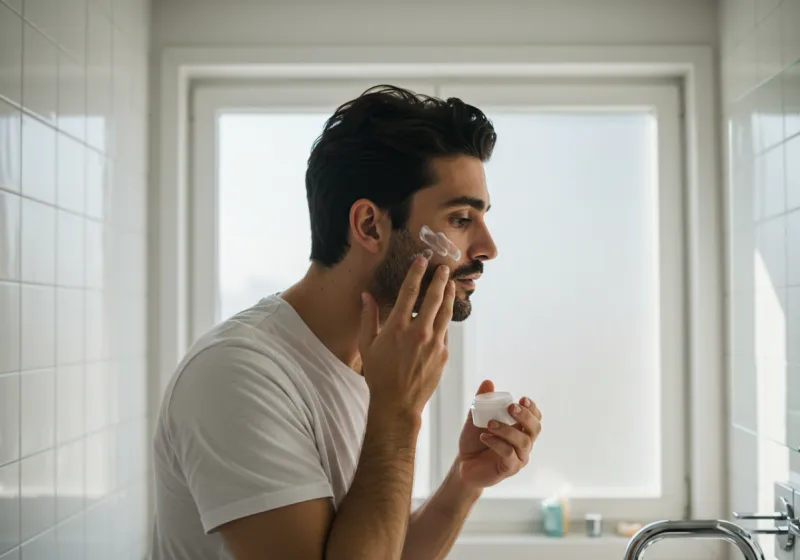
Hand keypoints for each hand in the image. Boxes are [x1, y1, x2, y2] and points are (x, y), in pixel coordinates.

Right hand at [359, 255, 455, 418]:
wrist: (397, 403)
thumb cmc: (378, 374)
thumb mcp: (367, 345)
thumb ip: (368, 318)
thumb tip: (366, 295)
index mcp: (397, 327)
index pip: (410, 291)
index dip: (416, 272)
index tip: (421, 260)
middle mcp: (418, 332)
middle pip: (433, 298)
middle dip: (439, 280)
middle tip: (444, 268)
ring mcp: (434, 343)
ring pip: (445, 312)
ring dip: (449, 296)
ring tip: (452, 285)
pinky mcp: (443, 354)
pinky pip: (445, 331)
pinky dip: (445, 320)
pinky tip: (445, 314)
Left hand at [456, 380, 541, 489]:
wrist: (463, 464)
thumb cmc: (474, 442)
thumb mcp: (475, 419)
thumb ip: (482, 402)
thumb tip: (488, 382)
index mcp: (520, 430)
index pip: (535, 418)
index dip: (532, 408)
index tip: (522, 399)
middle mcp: (523, 444)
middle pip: (535, 429)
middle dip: (525, 416)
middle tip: (510, 408)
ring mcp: (519, 457)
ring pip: (523, 441)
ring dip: (506, 429)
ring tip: (489, 424)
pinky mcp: (509, 469)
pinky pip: (509, 454)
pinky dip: (496, 443)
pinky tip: (484, 437)